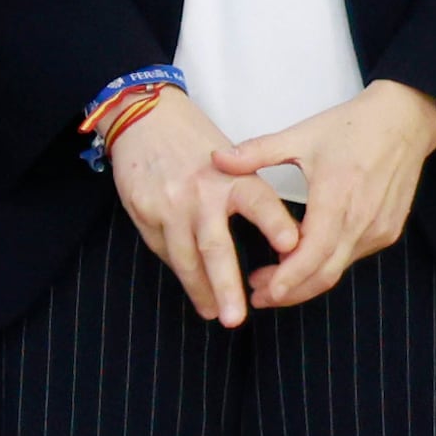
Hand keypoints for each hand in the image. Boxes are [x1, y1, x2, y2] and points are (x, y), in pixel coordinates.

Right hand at [107, 92, 295, 327]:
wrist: (145, 118)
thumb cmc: (197, 143)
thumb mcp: (235, 159)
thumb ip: (252, 196)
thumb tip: (283, 245)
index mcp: (232, 175)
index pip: (259, 202)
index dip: (275, 223)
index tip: (292, 246)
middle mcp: (201, 192)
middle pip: (214, 246)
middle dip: (225, 285)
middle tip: (236, 318)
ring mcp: (169, 205)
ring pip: (185, 257)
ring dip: (200, 289)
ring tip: (215, 314)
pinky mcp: (143, 211)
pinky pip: (164, 250)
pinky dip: (180, 270)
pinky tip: (194, 287)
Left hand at [216, 79, 435, 310]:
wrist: (405, 120)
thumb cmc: (353, 126)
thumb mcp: (301, 134)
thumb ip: (257, 152)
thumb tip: (215, 159)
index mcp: (338, 196)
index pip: (313, 253)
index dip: (288, 278)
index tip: (262, 290)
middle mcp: (362, 219)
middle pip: (325, 273)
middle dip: (290, 291)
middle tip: (257, 295)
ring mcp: (379, 228)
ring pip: (339, 269)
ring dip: (306, 281)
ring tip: (271, 282)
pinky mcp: (388, 230)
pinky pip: (352, 257)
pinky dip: (326, 266)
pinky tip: (301, 262)